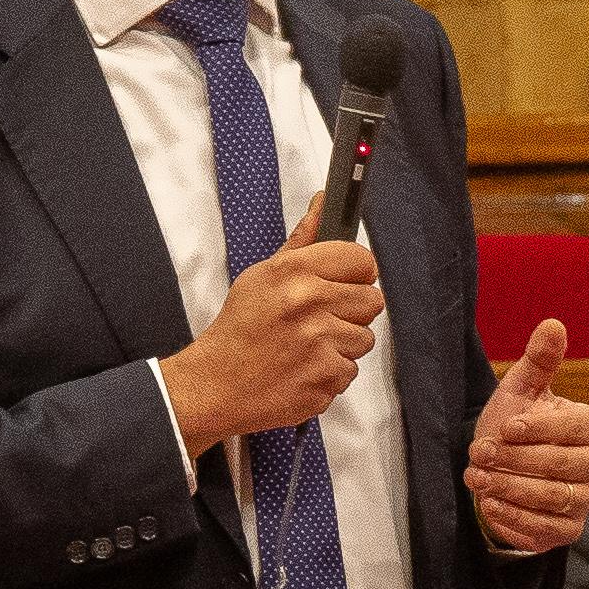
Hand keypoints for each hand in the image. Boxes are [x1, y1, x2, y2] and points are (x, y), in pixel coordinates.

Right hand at [163, 195, 379, 454]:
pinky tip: (302, 369)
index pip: (361, 260)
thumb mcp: (262, 276)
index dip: (358, 272)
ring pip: (364, 339)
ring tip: (306, 347)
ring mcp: (319, 343)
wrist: (215, 385)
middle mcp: (309, 303)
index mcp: (294, 272)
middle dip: (352, 312)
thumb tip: (323, 203)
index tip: (346, 282)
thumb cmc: (240, 328)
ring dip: (341, 345)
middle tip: (321, 319)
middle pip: (372, 300)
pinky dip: (330, 373)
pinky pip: (350, 371)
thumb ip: (301, 242)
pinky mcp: (324, 378)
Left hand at [465, 318, 588, 552]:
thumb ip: (539, 360)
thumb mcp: (521, 390)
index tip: (506, 427)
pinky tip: (488, 503)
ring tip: (476, 477)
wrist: (500, 469)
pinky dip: (513, 518)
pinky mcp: (568, 531)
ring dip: (509, 488)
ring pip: (552, 499)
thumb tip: (553, 323)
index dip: (539, 429)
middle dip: (515, 460)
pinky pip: (545, 530)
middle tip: (479, 453)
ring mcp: (585, 501)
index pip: (574, 429)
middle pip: (561, 466)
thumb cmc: (515, 425)